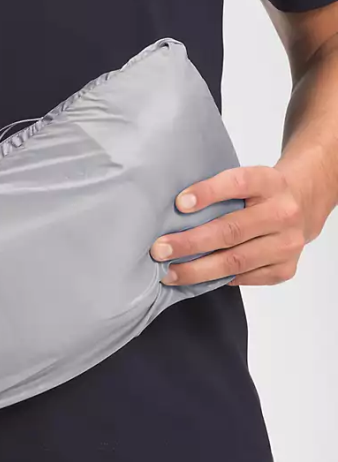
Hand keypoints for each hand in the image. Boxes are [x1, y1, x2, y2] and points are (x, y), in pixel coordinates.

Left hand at [150, 166, 308, 286]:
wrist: (302, 206)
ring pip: (235, 261)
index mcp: (269, 182)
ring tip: (169, 273)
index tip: (179, 203)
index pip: (238, 183)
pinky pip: (244, 277)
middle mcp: (283, 212)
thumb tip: (171, 213)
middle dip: (190, 243)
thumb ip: (217, 192)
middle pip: (230, 230)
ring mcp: (287, 243)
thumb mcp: (245, 181)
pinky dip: (216, 280)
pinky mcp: (285, 268)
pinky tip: (195, 280)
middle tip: (160, 250)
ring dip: (197, 269)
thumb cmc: (259, 195)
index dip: (208, 193)